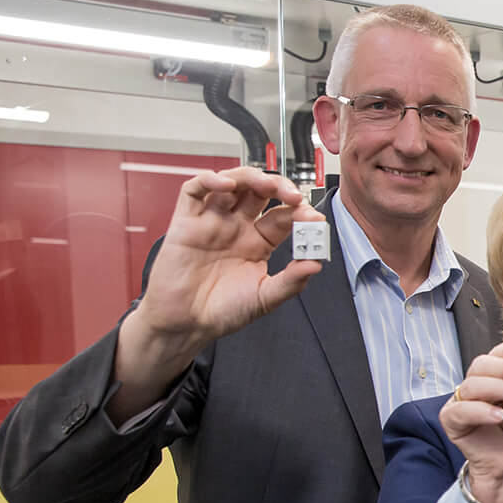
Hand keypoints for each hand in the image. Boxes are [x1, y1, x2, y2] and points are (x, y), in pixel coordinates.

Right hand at [112, 168, 320, 416]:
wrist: (185, 324)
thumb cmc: (222, 311)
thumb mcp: (264, 298)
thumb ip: (291, 281)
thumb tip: (316, 264)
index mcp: (258, 242)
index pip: (283, 216)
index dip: (299, 213)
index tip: (314, 219)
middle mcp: (237, 227)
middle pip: (260, 192)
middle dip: (280, 187)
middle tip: (295, 197)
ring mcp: (211, 221)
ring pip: (232, 184)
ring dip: (251, 177)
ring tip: (269, 186)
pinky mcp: (185, 222)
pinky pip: (194, 190)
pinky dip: (209, 180)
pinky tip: (227, 185)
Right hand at [440, 338, 502, 502]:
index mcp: (497, 380)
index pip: (497, 357)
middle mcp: (479, 388)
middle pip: (480, 365)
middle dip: (501, 366)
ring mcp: (464, 404)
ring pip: (470, 385)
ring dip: (496, 387)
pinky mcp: (454, 423)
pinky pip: (460, 411)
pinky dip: (480, 411)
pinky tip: (500, 416)